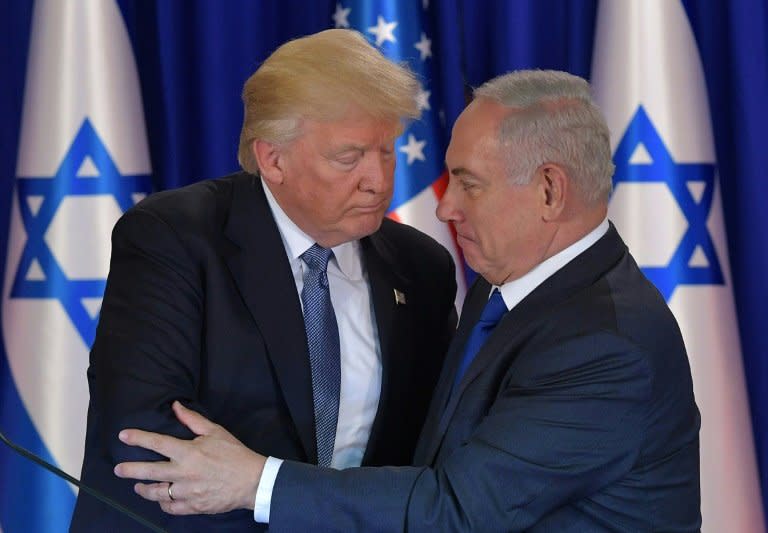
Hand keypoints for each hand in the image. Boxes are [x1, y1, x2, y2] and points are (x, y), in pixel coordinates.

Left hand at [114, 401, 265, 514]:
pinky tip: (160, 499)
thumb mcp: (215, 431)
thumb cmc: (234, 453)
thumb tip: (175, 406)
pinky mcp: (192, 506)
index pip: (157, 443)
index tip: (123, 436)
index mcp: (188, 452)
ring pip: (156, 493)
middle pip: (148, 471)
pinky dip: (162, 503)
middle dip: (130, 470)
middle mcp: (183, 473)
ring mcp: (186, 492)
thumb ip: (192, 420)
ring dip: (143, 489)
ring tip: (137, 486)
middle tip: (118, 469)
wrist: (252, 481)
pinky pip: (170, 507)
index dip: (138, 438)